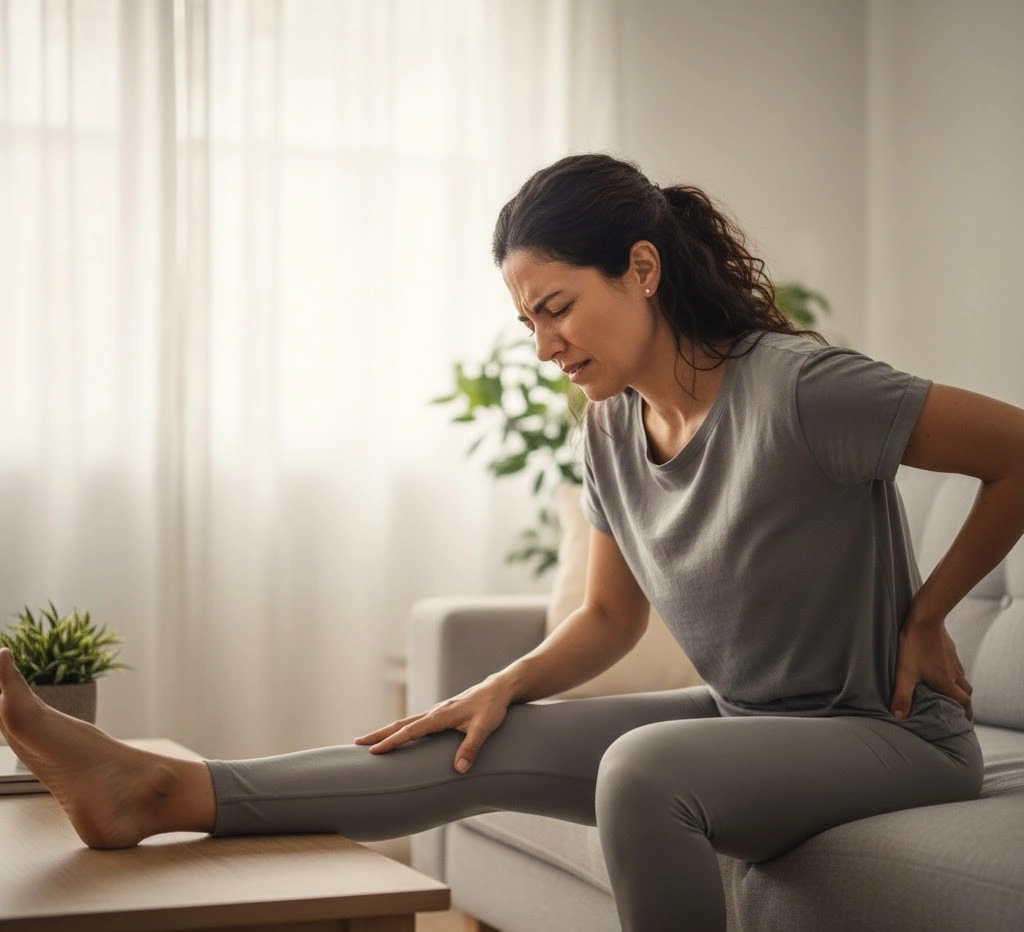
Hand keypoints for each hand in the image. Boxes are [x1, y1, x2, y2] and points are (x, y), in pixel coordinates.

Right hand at [354, 678, 512, 773]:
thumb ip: (471, 748)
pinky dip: (401, 729)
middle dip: (378, 734)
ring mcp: (436, 712)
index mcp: (440, 716)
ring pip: (406, 723)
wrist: (498, 690)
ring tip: (370, 741)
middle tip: (356, 743)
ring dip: (387, 731)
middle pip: (400, 724)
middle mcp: (434, 712)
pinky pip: (415, 723)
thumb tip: (459, 770)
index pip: (410, 731)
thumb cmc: (491, 708)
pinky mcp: (441, 714)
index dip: (392, 742)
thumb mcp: (484, 728)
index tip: (373, 751)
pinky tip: (398, 736)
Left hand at [891, 616, 973, 721]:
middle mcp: (954, 672)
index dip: (966, 713)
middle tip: (957, 709)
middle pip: (966, 691)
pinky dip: (953, 673)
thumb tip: (898, 717)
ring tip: (948, 692)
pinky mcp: (950, 648)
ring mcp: (953, 659)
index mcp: (947, 682)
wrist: (925, 617)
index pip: (964, 702)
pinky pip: (956, 665)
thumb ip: (902, 695)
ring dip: (959, 687)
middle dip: (964, 702)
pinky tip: (941, 669)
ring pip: (962, 678)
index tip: (965, 722)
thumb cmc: (914, 646)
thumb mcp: (904, 673)